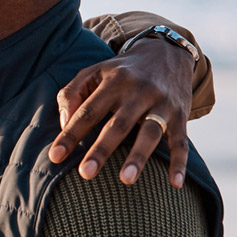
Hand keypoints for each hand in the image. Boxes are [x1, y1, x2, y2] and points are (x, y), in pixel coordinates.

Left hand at [50, 37, 191, 187]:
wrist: (167, 52)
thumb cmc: (121, 70)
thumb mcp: (93, 72)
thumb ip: (72, 94)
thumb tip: (64, 124)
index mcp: (113, 81)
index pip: (87, 111)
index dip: (70, 134)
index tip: (55, 156)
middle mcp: (138, 92)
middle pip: (117, 124)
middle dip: (101, 149)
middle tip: (85, 173)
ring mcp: (162, 104)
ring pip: (150, 132)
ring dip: (138, 156)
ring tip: (125, 180)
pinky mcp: (181, 115)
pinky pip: (181, 142)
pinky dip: (180, 163)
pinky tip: (174, 184)